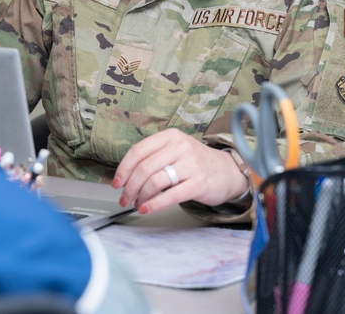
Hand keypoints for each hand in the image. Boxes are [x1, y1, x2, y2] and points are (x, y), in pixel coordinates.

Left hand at [111, 128, 248, 214]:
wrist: (227, 172)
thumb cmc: (195, 162)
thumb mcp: (175, 150)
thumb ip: (153, 157)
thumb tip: (126, 176)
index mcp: (170, 136)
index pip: (138, 151)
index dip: (123, 169)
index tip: (116, 183)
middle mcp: (180, 147)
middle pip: (144, 168)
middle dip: (130, 186)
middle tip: (124, 198)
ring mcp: (190, 165)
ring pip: (155, 181)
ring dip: (140, 196)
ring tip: (136, 203)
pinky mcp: (198, 183)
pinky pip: (170, 195)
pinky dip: (154, 204)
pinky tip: (146, 209)